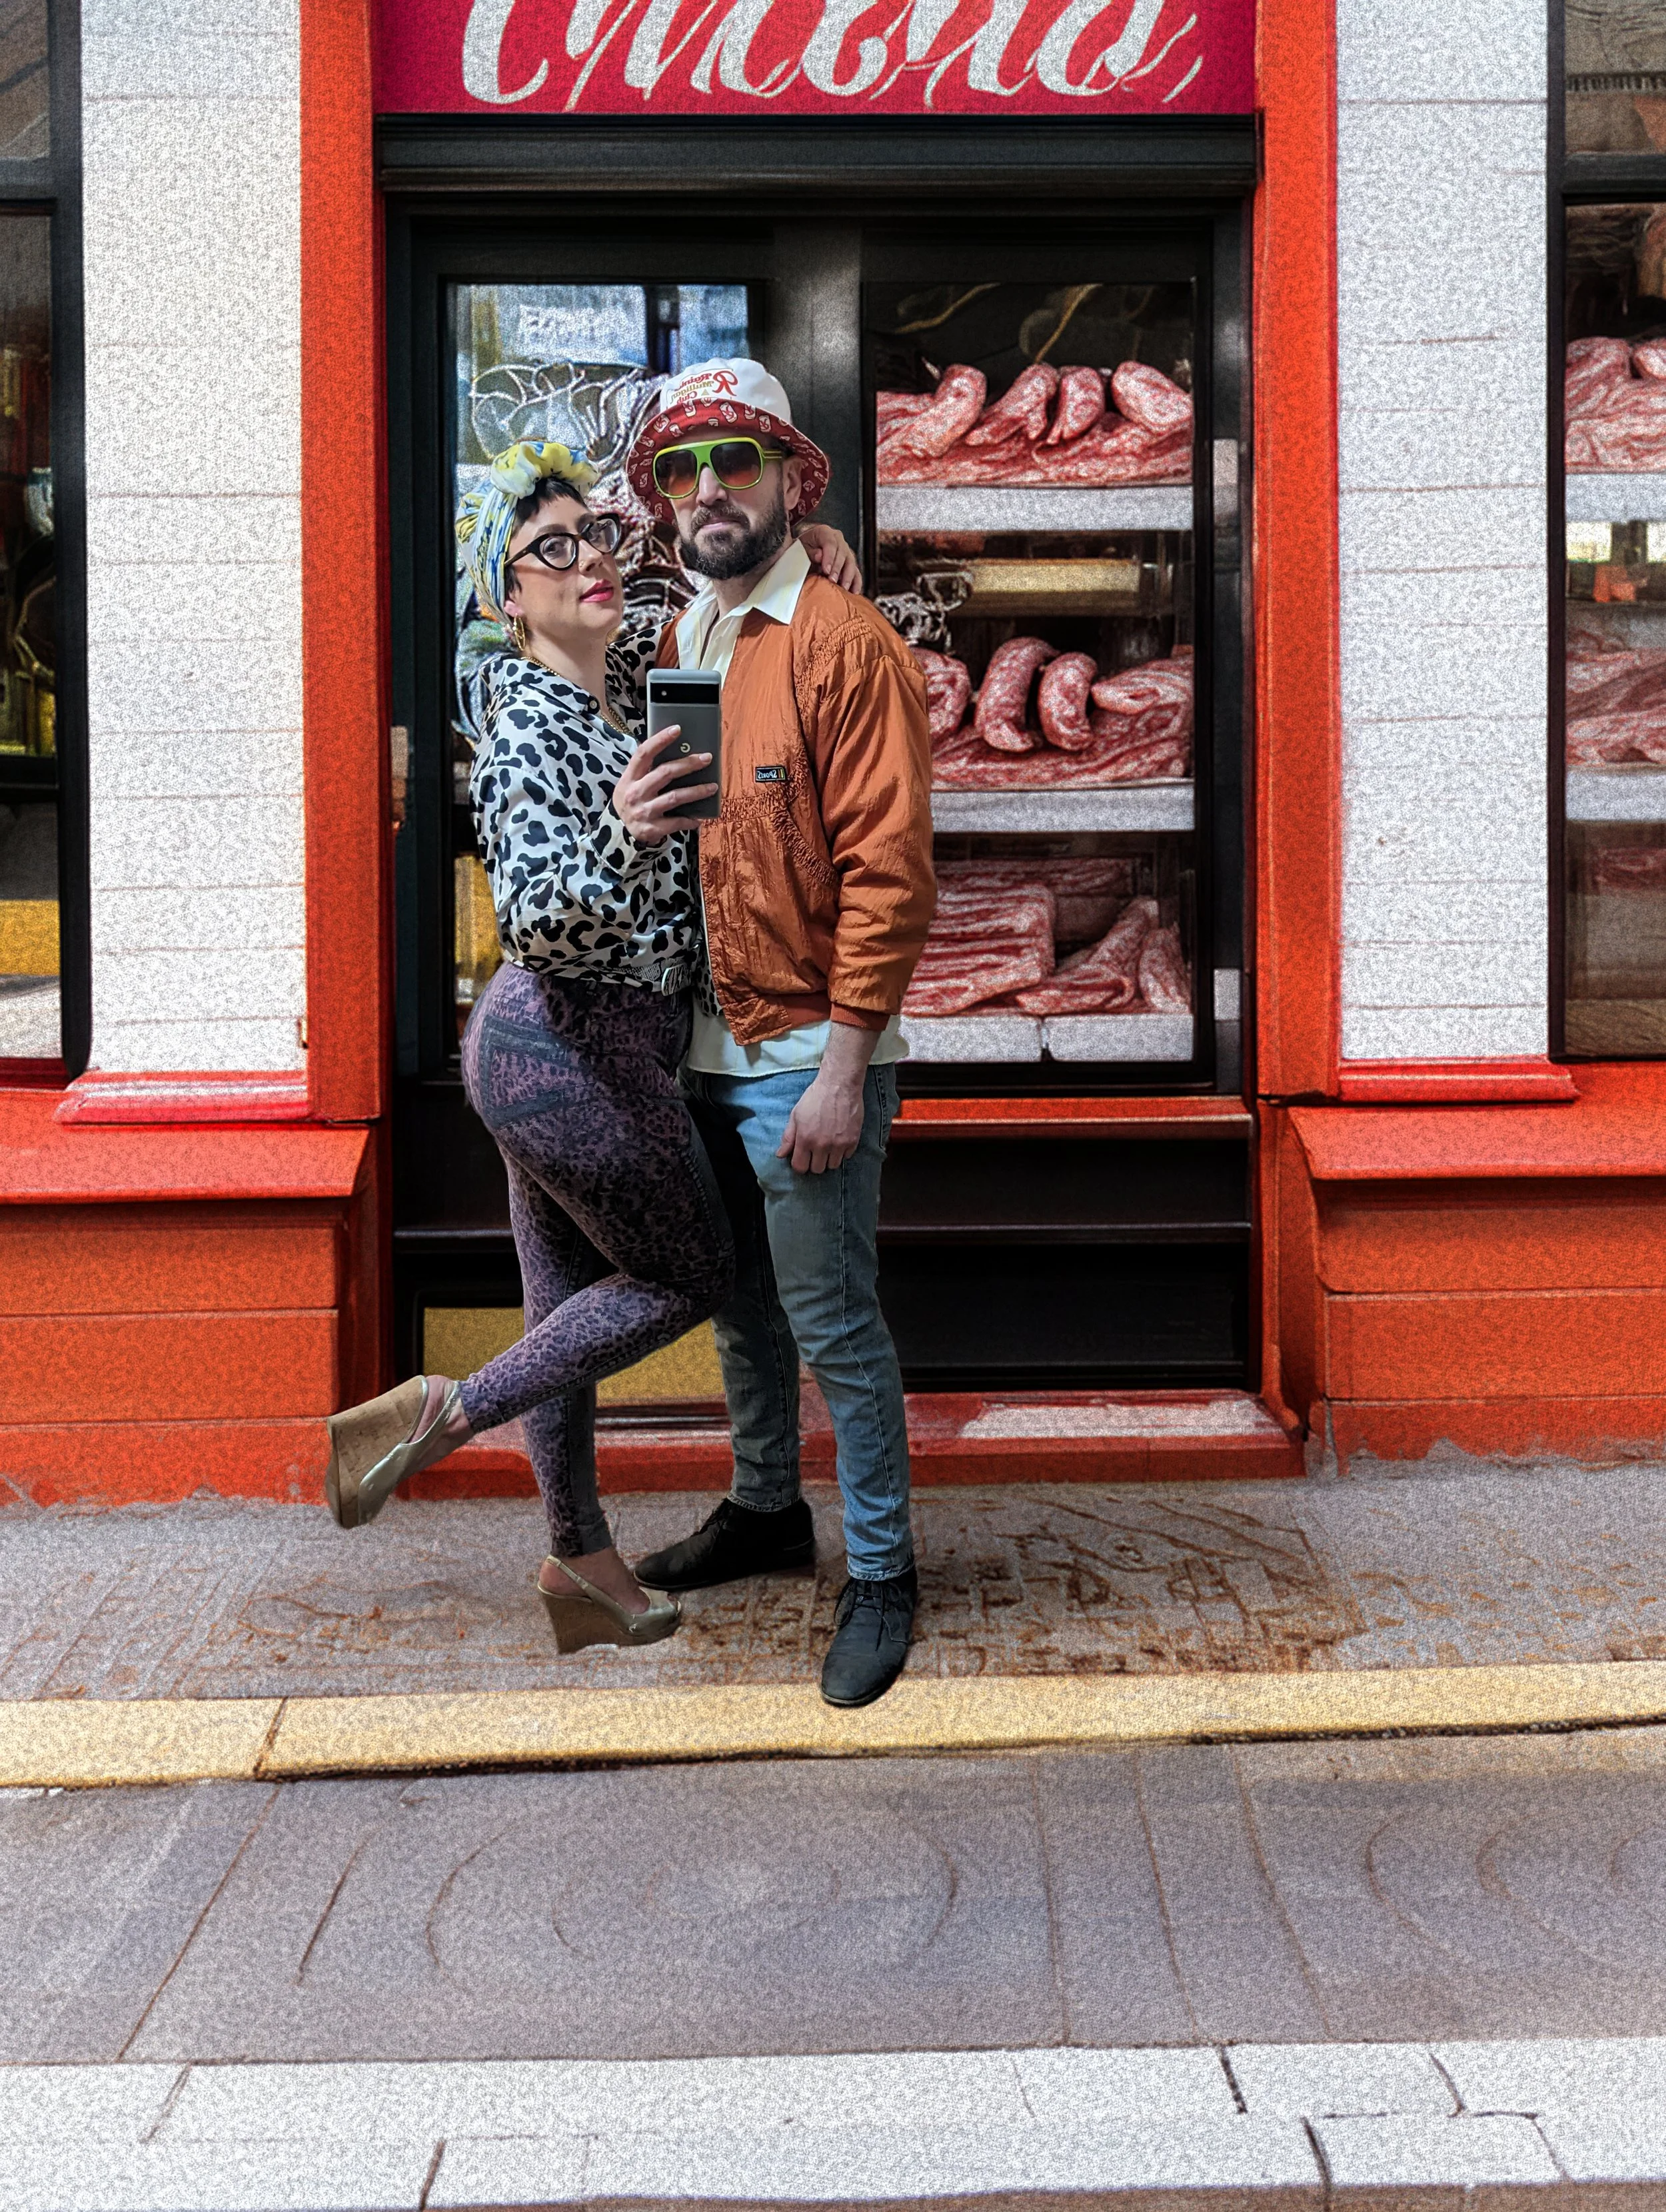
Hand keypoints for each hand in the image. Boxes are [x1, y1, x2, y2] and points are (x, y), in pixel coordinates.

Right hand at [611, 724, 716, 843]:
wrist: (617, 832)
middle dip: (689, 764)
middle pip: (665, 773)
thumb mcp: (631, 783)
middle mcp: (635, 793)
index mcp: (630, 777)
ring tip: (713, 787)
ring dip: (697, 791)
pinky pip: (676, 822)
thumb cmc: (632, 800)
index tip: (677, 729)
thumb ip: (648, 770)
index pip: (644, 753)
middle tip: (707, 758)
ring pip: (675, 797)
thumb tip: (680, 753)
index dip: (660, 739)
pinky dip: (690, 820)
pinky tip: (700, 818)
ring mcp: (643, 811)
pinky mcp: (651, 829)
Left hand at [776, 1067, 863, 1173]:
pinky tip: (839, 1139)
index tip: (802, 1158)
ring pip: (833, 1166)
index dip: (800, 1164)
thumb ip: (788, 1137)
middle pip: (817, 1169)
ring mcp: (839, 1144)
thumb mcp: (796, 1115)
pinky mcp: (853, 1140)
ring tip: (828, 1146)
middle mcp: (822, 1145)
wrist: (839, 1085)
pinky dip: (842, 1152)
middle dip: (814, 1162)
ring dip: (829, 1159)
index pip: (800, 1167)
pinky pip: (846, 1156)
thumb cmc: (815, 1098)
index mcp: (805, 1139)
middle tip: (815, 1151)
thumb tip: (780, 1154)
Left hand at [798, 522, 862, 594]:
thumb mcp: (801, 548)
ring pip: (851, 562)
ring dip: (848, 576)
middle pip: (842, 552)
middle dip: (838, 568)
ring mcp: (845, 551)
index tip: (826, 570)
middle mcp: (838, 539)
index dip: (829, 557)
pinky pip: (856, 572)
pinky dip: (856, 582)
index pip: (830, 543)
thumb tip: (820, 555)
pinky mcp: (849, 563)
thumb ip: (810, 552)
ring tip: (844, 588)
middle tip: (833, 580)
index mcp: (824, 532)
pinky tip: (854, 592)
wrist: (803, 553)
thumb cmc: (801, 550)